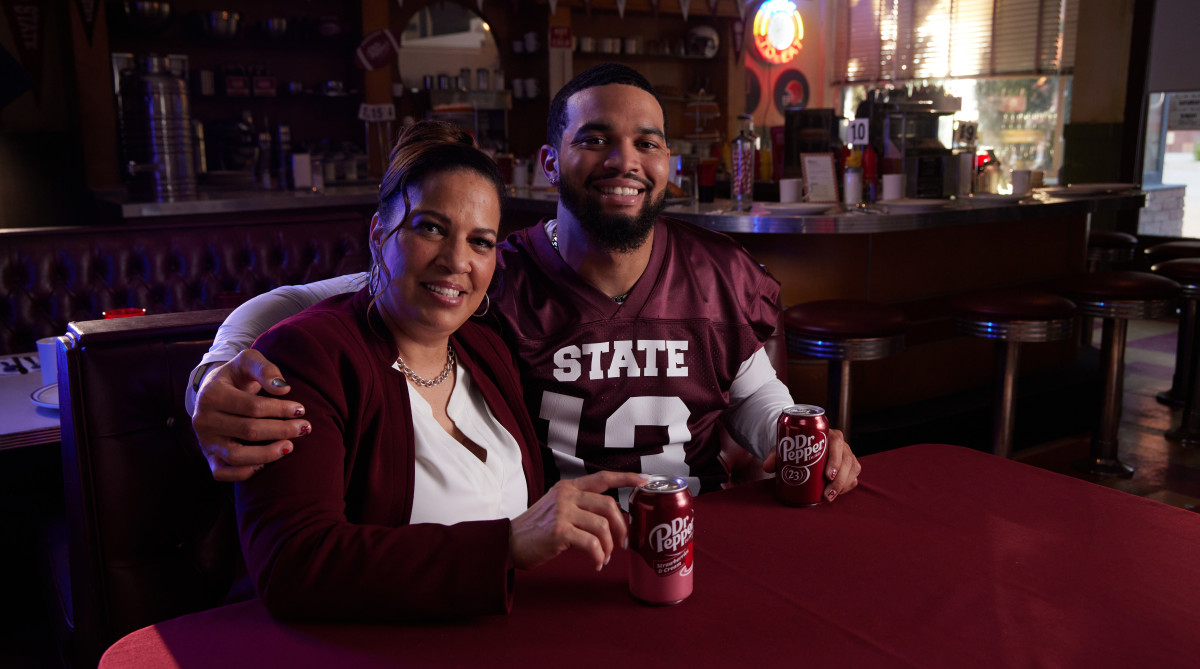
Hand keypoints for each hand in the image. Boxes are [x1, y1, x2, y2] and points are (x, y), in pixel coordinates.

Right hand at [190, 350, 310, 481]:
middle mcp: (203, 420)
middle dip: (281, 430)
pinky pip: (222, 473)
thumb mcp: (248, 361)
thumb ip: (265, 369)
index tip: (301, 409)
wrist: (213, 391)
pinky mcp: (208, 456)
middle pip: (248, 431)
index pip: (252, 407)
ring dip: (267, 454)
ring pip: (236, 456)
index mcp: (211, 395)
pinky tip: (266, 464)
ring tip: (290, 447)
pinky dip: (244, 473)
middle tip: (304, 427)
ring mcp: (204, 441)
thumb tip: (283, 389)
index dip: (280, 410)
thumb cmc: (237, 375)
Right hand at [509, 471, 647, 570]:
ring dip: (609, 547)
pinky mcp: (559, 531)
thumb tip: (612, 524)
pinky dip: (599, 556)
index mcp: (568, 487)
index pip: (602, 477)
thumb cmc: (536, 530)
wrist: (509, 543)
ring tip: (605, 557)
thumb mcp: (557, 509)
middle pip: (609, 505)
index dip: (626, 477)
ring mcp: (563, 512)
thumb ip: (581, 508)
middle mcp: (567, 495)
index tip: (644, 479)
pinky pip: (592, 544)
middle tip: (623, 544)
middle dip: (622, 527)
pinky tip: (596, 563)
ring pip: (603, 526)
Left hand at [762, 428, 859, 502]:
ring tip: (828, 497)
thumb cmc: (796, 446)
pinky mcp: (849, 466)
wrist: (803, 447)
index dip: (835, 459)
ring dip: (842, 486)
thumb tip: (767, 466)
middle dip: (839, 479)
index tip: (827, 475)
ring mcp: (847, 455)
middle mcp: (841, 444)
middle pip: (846, 460)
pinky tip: (836, 494)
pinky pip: (853, 477)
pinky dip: (846, 487)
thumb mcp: (785, 448)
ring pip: (852, 470)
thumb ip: (775, 455)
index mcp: (828, 434)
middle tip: (826, 493)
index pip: (836, 443)